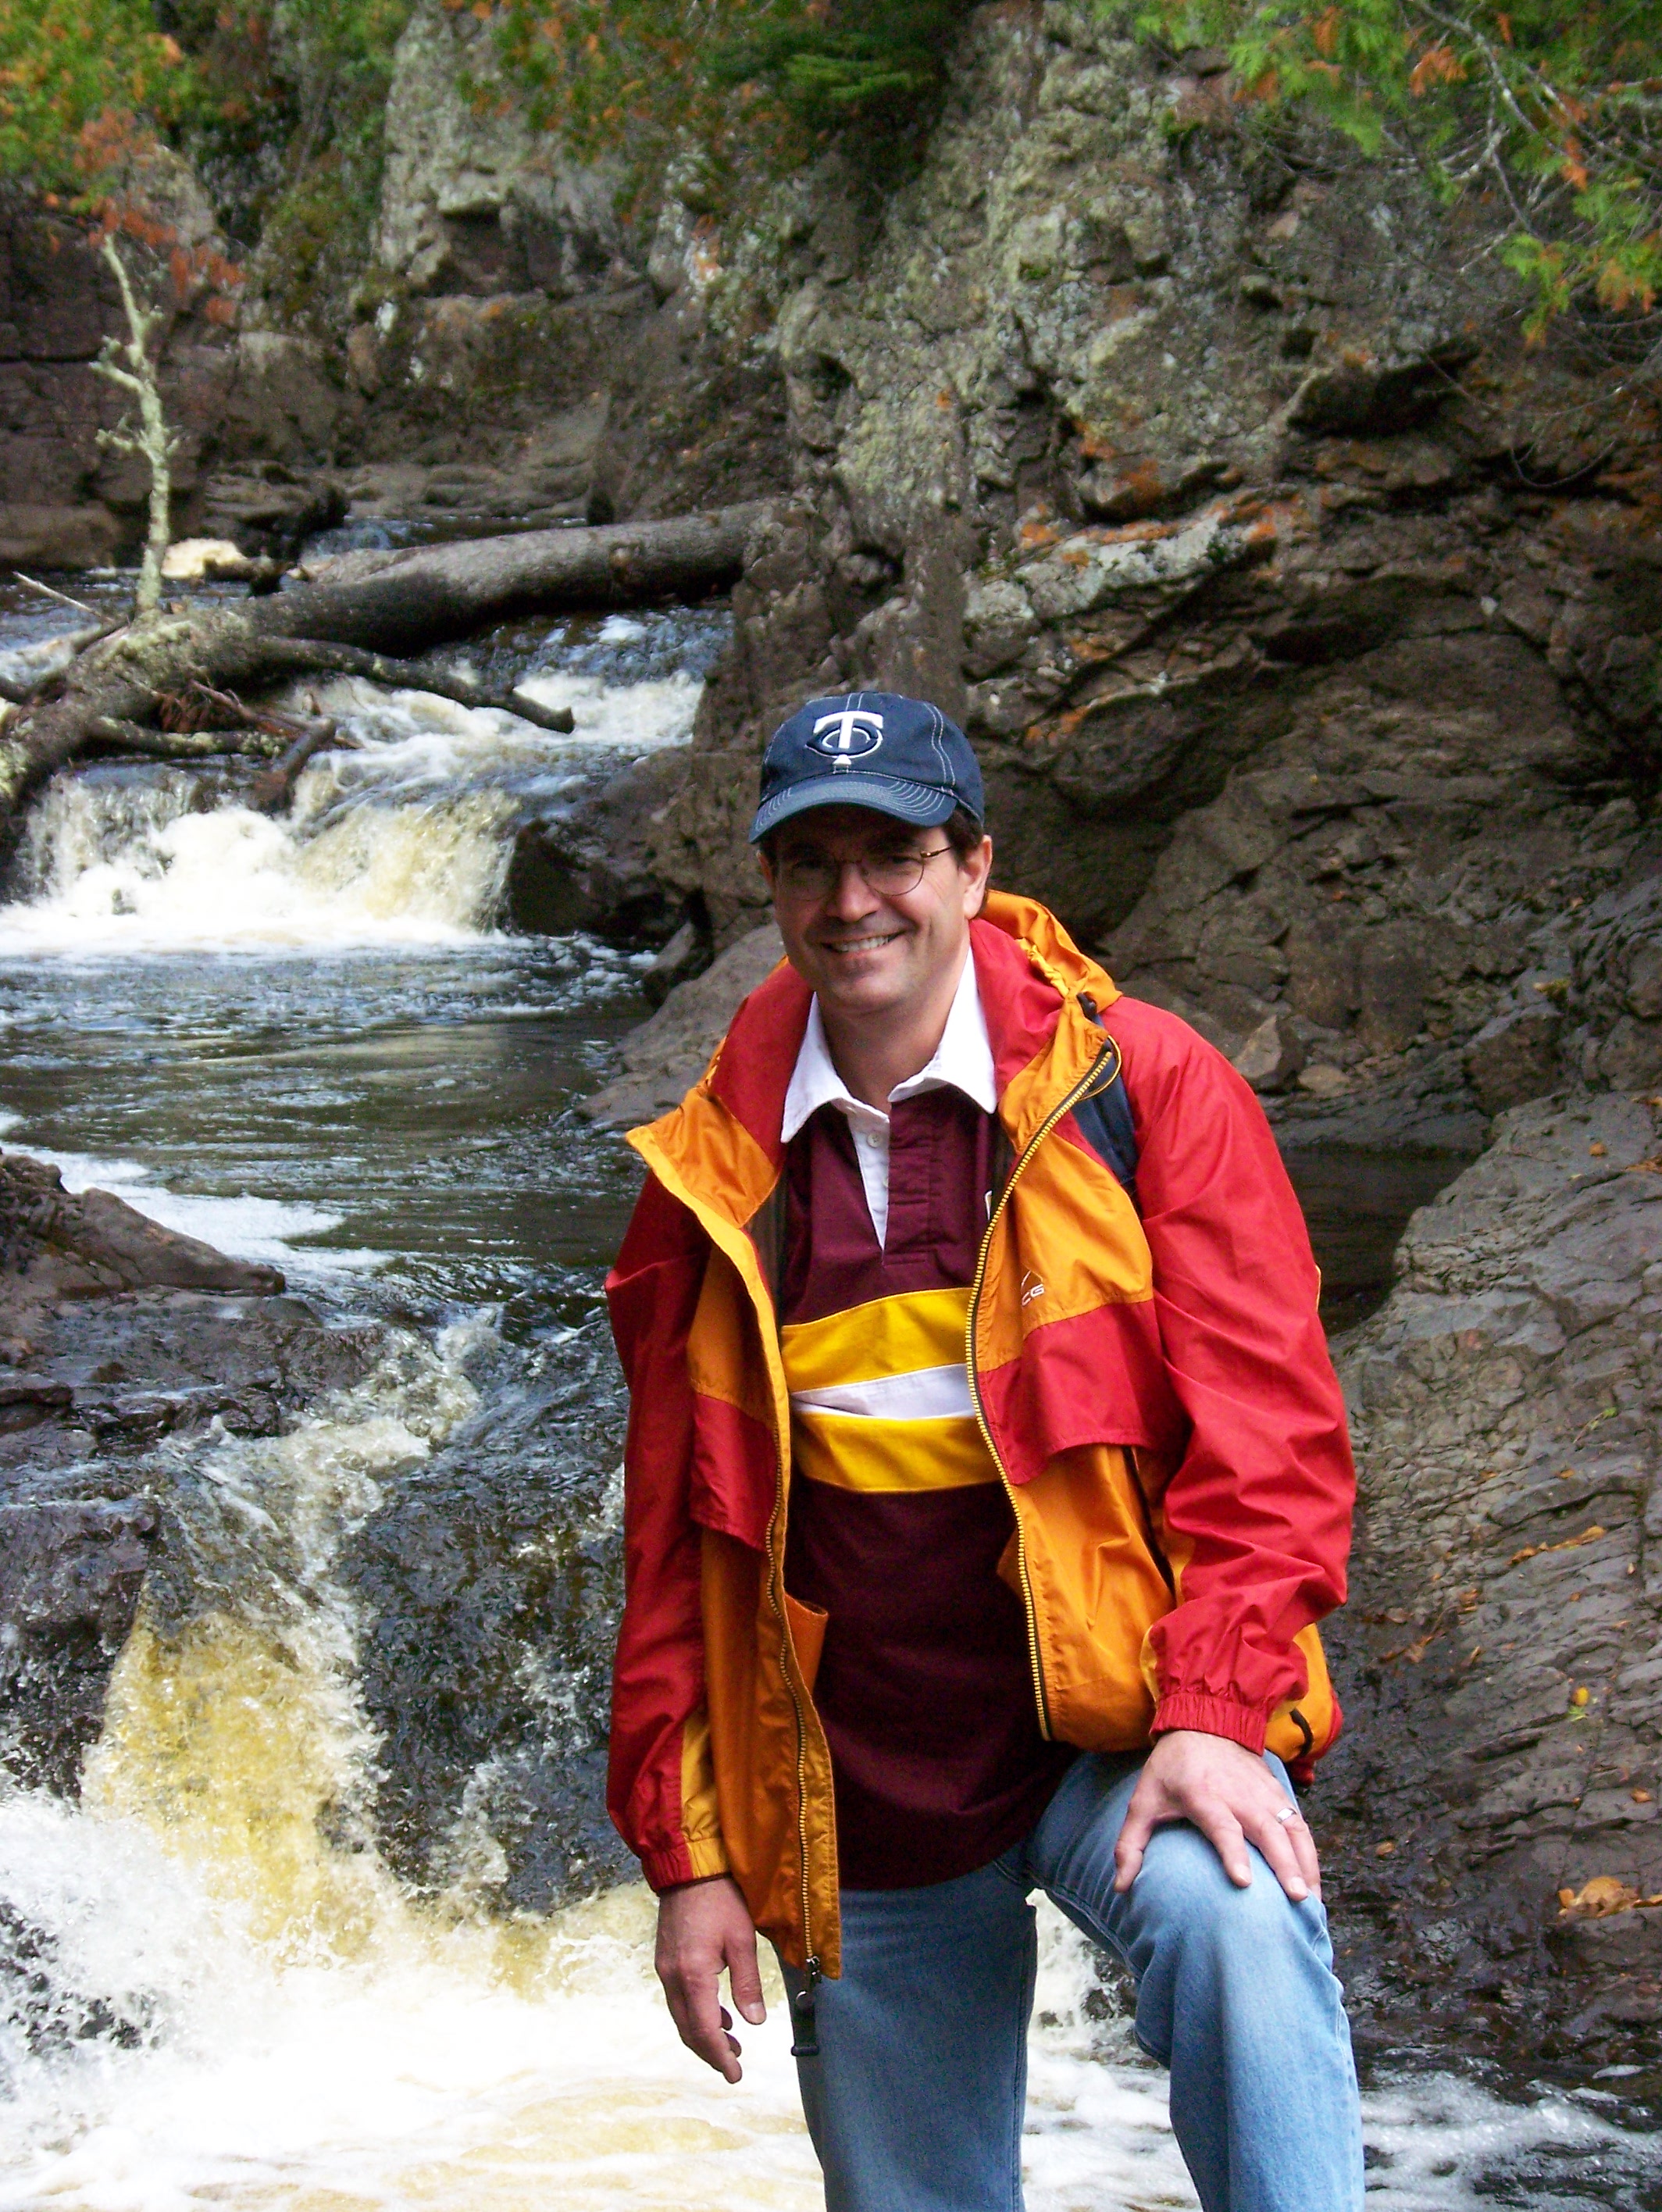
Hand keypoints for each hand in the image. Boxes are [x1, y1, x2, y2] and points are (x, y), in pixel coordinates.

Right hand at [655, 1874, 765, 2082]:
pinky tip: (718, 2014)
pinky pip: (678, 1999)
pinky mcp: (665, 1959)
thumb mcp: (743, 1939)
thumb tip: (754, 2022)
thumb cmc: (720, 1899)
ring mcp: (665, 1968)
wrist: (688, 1867)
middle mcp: (673, 1977)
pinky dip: (696, 2014)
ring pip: (681, 2016)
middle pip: (688, 2030)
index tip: (735, 2074)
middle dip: (710, 2052)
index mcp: (693, 1975)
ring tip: (731, 2042)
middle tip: (734, 2066)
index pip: (704, 2030)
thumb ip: (747, 1983)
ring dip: (703, 2034)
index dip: (720, 2056)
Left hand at [1113, 1730, 1321, 1904]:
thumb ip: (1130, 1845)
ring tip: (1311, 1901)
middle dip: (1283, 1865)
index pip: (1222, 1826)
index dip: (1233, 1853)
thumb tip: (1119, 1887)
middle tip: (1296, 1899)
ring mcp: (1262, 1792)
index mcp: (1202, 1794)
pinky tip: (1313, 1881)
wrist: (1204, 1721)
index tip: (1245, 1882)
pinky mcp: (1277, 1792)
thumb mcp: (1144, 1801)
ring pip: (1290, 1828)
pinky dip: (1310, 1852)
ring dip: (1304, 1864)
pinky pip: (1299, 1823)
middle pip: (1266, 1830)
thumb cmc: (1170, 1769)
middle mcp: (1238, 1793)